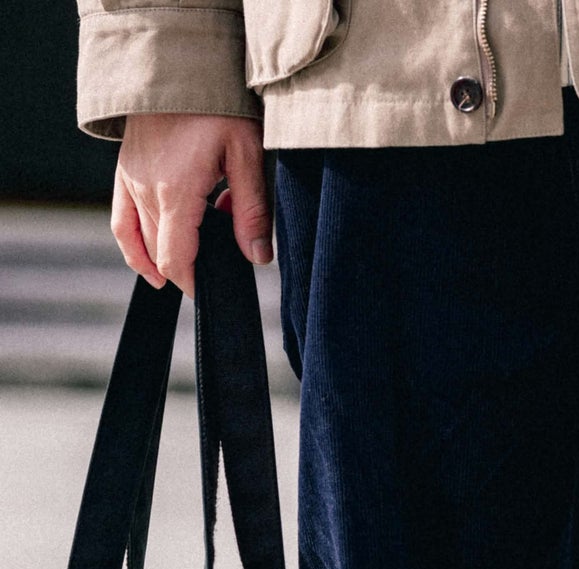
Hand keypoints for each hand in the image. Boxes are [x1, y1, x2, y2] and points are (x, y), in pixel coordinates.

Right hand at [113, 114, 271, 297]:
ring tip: (179, 274)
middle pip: (159, 252)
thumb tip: (257, 257)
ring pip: (136, 238)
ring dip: (160, 258)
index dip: (193, 284)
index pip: (176, 259)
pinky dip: (132, 242)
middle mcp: (145, 189)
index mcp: (175, 192)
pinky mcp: (123, 169)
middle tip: (216, 265)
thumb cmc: (216, 104)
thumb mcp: (247, 154)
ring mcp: (130, 179)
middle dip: (186, 267)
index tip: (211, 294)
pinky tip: (149, 255)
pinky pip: (120, 219)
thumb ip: (252, 210)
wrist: (178, 63)